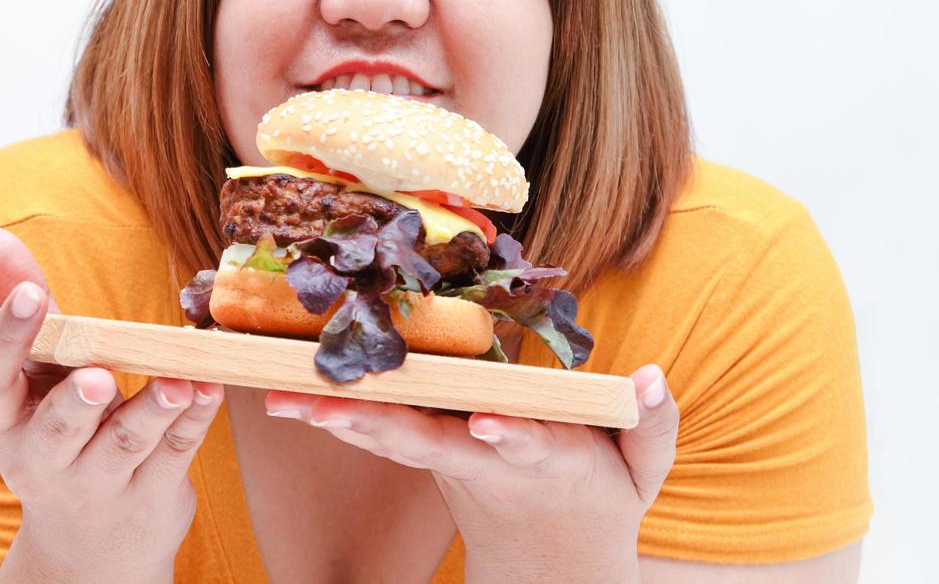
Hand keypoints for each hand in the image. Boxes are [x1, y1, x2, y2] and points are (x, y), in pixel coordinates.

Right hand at [0, 226, 224, 579]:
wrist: (90, 548)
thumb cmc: (57, 432)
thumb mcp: (34, 379)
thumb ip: (23, 307)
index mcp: (7, 419)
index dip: (7, 337)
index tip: (34, 294)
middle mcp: (45, 457)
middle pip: (58, 428)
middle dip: (78, 402)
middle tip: (98, 377)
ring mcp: (100, 482)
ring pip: (127, 442)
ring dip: (153, 409)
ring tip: (177, 382)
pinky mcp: (152, 493)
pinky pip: (177, 450)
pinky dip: (196, 418)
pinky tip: (211, 388)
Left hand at [265, 363, 678, 582]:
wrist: (553, 562)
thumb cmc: (601, 498)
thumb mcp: (644, 473)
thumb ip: (653, 425)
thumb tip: (652, 376)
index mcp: (547, 462)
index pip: (525, 447)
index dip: (508, 436)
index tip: (484, 424)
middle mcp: (486, 464)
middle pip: (433, 446)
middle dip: (383, 427)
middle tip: (328, 409)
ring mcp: (451, 463)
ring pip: (394, 439)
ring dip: (341, 421)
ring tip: (285, 398)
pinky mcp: (430, 455)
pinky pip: (383, 432)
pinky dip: (340, 415)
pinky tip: (291, 394)